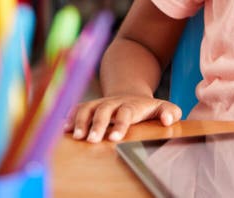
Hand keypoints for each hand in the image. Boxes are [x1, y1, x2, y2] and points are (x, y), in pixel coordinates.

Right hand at [65, 95, 181, 142]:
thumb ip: (170, 112)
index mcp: (131, 105)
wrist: (131, 93)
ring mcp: (100, 103)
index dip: (120, 124)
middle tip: (91, 140)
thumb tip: (168, 120)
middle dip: (97, 124)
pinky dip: (70, 117)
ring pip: (88, 108)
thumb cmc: (147, 107)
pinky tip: (63, 128)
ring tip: (75, 136)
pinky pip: (77, 108)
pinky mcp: (90, 105)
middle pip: (103, 110)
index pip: (125, 113)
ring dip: (80, 121)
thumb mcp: (163, 107)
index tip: (114, 137)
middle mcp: (114, 103)